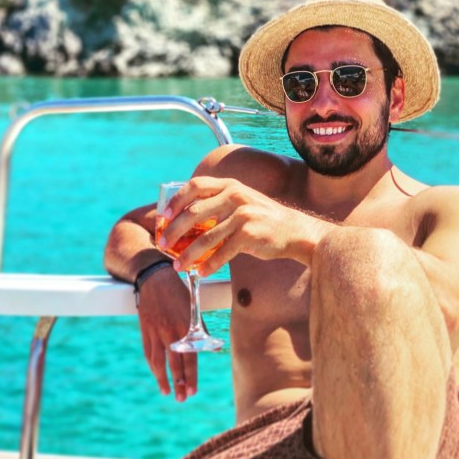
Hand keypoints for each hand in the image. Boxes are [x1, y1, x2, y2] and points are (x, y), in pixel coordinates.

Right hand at [136, 266, 196, 400]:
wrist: (155, 279)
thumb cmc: (180, 294)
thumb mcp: (194, 309)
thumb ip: (201, 331)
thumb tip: (213, 348)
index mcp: (186, 327)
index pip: (191, 357)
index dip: (192, 375)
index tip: (193, 391)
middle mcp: (171, 331)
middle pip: (175, 363)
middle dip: (179, 383)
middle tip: (182, 399)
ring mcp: (156, 332)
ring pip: (159, 361)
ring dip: (163, 379)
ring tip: (167, 392)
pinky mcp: (145, 330)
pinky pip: (148, 353)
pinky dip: (153, 366)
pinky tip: (158, 375)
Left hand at [158, 176, 328, 273]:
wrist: (295, 231)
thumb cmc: (264, 219)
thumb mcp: (243, 202)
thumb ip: (219, 204)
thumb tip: (187, 220)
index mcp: (231, 186)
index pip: (195, 186)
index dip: (176, 200)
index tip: (164, 216)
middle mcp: (235, 196)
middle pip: (194, 213)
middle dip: (174, 231)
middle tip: (163, 244)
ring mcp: (243, 215)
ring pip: (206, 237)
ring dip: (188, 254)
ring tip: (177, 266)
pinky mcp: (249, 235)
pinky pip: (222, 253)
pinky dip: (209, 265)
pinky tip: (201, 273)